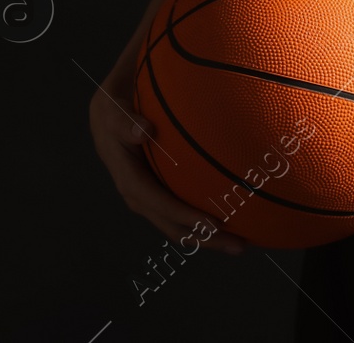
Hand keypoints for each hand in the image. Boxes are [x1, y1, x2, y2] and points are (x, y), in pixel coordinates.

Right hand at [89, 66, 248, 255]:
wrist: (109, 112)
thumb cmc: (115, 108)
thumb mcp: (113, 110)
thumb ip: (124, 121)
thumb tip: (144, 131)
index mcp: (127, 178)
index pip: (157, 203)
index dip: (183, 216)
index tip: (212, 224)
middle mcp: (139, 194)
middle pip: (172, 225)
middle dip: (205, 238)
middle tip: (240, 245)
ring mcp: (151, 195)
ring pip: (180, 223)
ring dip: (209, 236)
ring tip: (244, 242)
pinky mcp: (161, 190)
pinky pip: (184, 208)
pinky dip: (206, 217)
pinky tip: (237, 217)